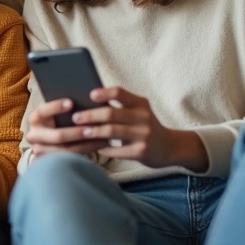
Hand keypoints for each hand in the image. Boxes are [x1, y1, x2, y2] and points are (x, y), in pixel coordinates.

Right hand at [24, 97, 110, 157]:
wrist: (50, 144)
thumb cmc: (60, 121)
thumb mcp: (58, 113)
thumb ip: (67, 107)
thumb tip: (86, 95)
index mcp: (35, 118)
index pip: (43, 111)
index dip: (56, 106)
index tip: (71, 102)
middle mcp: (34, 135)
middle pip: (57, 136)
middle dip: (76, 132)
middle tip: (91, 128)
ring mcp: (41, 150)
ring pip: (65, 150)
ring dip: (84, 144)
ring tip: (101, 137)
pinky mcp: (50, 162)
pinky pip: (70, 158)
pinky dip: (86, 150)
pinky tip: (99, 144)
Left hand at [71, 87, 207, 170]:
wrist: (169, 147)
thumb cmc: (144, 126)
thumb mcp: (138, 111)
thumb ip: (119, 106)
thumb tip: (86, 102)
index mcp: (140, 103)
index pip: (120, 92)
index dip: (103, 93)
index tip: (89, 95)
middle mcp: (144, 117)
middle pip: (111, 113)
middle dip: (90, 115)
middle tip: (75, 117)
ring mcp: (144, 135)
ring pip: (112, 131)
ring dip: (94, 132)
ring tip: (82, 132)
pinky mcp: (141, 152)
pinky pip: (117, 150)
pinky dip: (104, 148)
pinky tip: (95, 147)